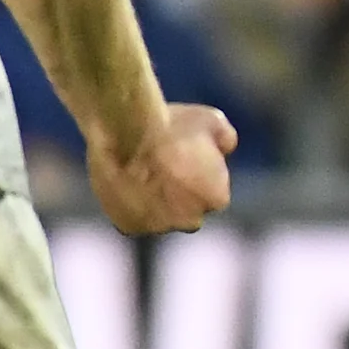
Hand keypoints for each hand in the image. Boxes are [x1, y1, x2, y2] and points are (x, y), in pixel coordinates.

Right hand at [89, 102, 236, 237]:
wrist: (126, 133)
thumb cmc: (171, 125)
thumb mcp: (212, 121)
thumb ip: (224, 139)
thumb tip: (225, 147)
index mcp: (217, 198)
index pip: (212, 193)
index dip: (199, 175)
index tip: (184, 158)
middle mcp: (191, 220)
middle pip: (187, 211)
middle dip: (178, 195)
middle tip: (161, 166)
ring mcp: (158, 227)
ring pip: (158, 217)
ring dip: (152, 202)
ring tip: (138, 171)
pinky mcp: (128, 227)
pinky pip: (131, 219)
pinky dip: (128, 206)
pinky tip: (123, 182)